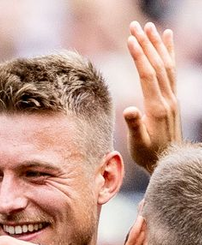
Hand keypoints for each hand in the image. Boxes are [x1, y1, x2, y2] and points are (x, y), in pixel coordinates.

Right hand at [125, 21, 179, 172]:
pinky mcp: (172, 97)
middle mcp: (167, 97)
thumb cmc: (148, 154)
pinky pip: (172, 69)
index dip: (139, 56)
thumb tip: (129, 110)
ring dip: (157, 44)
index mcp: (157, 107)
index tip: (130, 40)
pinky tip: (166, 38)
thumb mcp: (137, 144)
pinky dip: (169, 52)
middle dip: (146, 44)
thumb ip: (134, 126)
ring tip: (149, 27)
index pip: (147, 75)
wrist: (168, 160)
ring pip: (165, 64)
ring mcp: (172, 96)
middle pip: (156, 64)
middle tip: (135, 26)